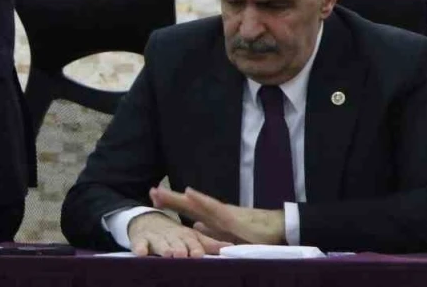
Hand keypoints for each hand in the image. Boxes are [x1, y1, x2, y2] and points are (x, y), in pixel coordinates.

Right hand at [125, 211, 227, 257]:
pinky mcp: (140, 238)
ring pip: (159, 243)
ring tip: (166, 254)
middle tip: (181, 254)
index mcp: (185, 235)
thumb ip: (209, 243)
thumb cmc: (175, 234)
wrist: (147, 221)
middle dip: (178, 247)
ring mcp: (155, 237)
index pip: (191, 241)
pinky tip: (140, 253)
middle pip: (175, 242)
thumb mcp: (191, 237)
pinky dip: (139, 247)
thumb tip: (231, 247)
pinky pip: (139, 243)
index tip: (198, 254)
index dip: (194, 247)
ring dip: (162, 247)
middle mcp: (171, 236)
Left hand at [150, 186, 285, 244]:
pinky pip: (213, 207)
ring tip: (162, 191)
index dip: (172, 204)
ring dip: (178, 197)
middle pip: (188, 205)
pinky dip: (200, 199)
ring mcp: (222, 213)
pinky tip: (189, 192)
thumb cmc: (253, 231)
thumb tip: (195, 227)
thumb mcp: (228, 235)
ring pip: (195, 204)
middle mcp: (214, 213)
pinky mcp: (231, 217)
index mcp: (212, 218)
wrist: (276, 228)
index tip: (154, 199)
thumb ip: (211, 230)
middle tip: (150, 192)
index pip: (188, 210)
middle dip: (169, 199)